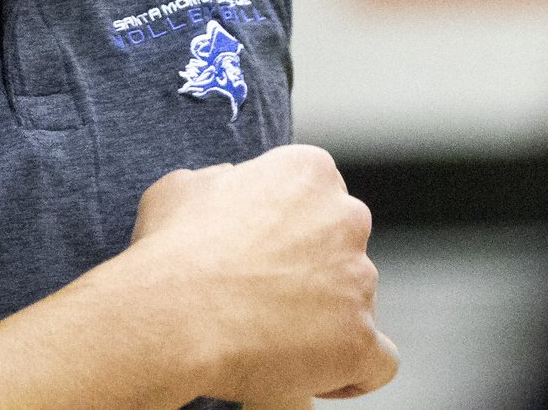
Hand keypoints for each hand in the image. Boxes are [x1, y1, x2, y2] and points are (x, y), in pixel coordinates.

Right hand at [120, 145, 397, 402]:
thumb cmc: (169, 252)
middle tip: (268, 300)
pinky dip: (355, 371)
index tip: (262, 255)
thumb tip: (229, 185)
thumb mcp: (184, 189)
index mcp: (309, 172)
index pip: (320, 198)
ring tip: (274, 344)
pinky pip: (378, 361)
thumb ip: (222, 182)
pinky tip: (318, 376)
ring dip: (326, 322)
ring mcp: (359, 280)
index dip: (292, 231)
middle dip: (315, 273)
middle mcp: (346, 217)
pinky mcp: (359, 339)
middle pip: (344, 249)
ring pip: (357, 305)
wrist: (173, 315)